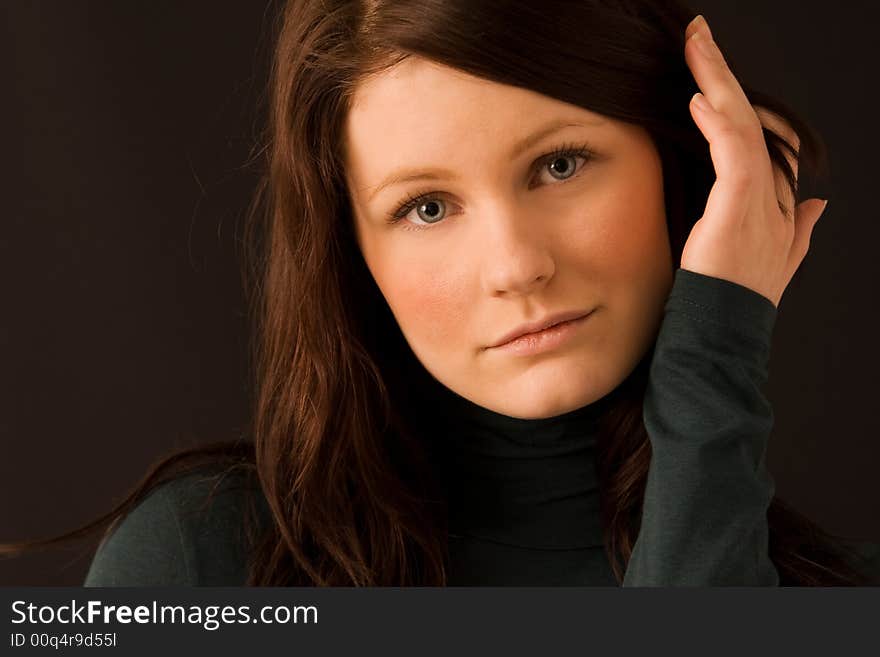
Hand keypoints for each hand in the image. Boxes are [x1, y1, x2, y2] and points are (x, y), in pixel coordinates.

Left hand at [679, 15, 827, 307]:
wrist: (722, 339)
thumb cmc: (733, 304)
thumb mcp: (769, 262)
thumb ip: (796, 230)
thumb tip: (817, 204)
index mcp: (778, 204)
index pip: (760, 136)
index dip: (734, 102)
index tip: (704, 77)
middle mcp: (775, 196)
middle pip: (754, 120)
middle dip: (725, 76)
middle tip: (698, 37)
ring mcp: (761, 202)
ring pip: (744, 126)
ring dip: (718, 80)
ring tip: (695, 45)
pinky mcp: (739, 210)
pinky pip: (734, 154)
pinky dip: (720, 123)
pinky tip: (699, 98)